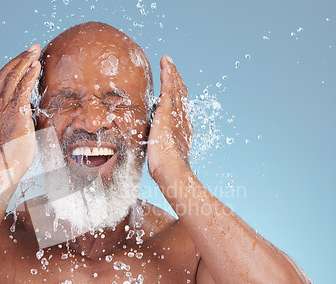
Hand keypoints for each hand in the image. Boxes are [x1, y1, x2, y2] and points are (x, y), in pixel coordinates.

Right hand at [0, 44, 40, 174]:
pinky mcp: (16, 112)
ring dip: (24, 61)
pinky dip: (29, 74)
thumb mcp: (8, 135)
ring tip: (34, 51)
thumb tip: (24, 119)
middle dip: (18, 59)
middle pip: (4, 74)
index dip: (10, 68)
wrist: (5, 167)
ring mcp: (3, 108)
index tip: (21, 60)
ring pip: (12, 76)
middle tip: (30, 48)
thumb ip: (13, 123)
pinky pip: (22, 87)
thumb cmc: (10, 157)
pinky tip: (36, 66)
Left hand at [147, 55, 192, 182]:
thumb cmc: (166, 169)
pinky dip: (168, 75)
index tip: (172, 87)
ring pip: (176, 88)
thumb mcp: (162, 155)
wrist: (172, 170)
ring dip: (171, 73)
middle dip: (176, 79)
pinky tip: (165, 65)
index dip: (177, 95)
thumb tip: (152, 154)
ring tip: (167, 61)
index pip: (179, 108)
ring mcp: (176, 115)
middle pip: (181, 94)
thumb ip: (159, 149)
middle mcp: (182, 119)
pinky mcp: (167, 112)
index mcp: (181, 129)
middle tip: (171, 67)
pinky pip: (168, 89)